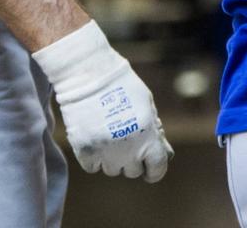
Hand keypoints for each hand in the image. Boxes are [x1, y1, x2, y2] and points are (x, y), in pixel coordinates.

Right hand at [32, 21, 173, 181]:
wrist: (89, 75)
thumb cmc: (123, 86)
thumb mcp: (148, 106)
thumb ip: (154, 132)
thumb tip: (163, 153)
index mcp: (148, 137)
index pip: (157, 169)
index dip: (155, 171)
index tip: (150, 170)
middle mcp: (128, 149)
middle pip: (133, 171)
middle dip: (133, 160)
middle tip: (127, 143)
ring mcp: (105, 152)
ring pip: (112, 170)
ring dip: (113, 160)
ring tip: (109, 137)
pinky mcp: (84, 150)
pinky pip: (92, 167)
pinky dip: (94, 158)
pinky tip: (95, 139)